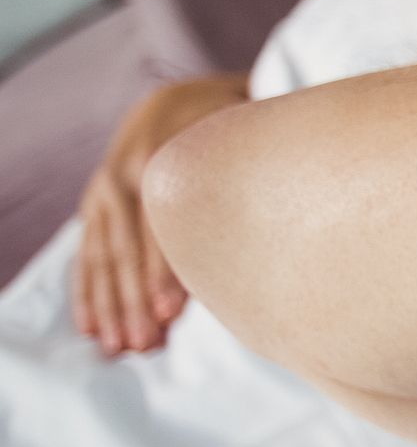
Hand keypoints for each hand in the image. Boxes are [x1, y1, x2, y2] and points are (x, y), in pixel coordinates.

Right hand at [73, 73, 248, 355]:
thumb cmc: (229, 123)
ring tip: (121, 348)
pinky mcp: (95, 206)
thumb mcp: (245, 131)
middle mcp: (126, 173)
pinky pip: (86, 255)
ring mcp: (105, 191)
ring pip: (103, 257)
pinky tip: (91, 329)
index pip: (162, 224)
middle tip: (146, 343)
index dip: (164, 271)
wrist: (179, 98)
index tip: (170, 311)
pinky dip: (87, 294)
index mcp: (166, 155)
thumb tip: (301, 215)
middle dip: (134, 301)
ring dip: (110, 306)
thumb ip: (260, 167)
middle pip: (127, 249)